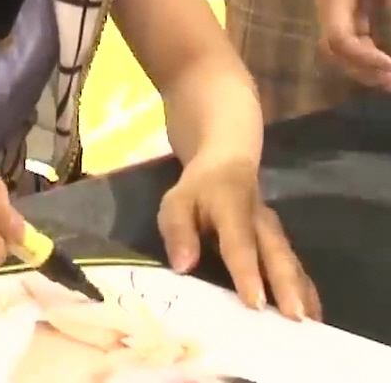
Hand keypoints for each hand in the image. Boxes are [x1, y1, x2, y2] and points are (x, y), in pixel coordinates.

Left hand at [157, 156, 320, 320]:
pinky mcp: (284, 245)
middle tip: (296, 318)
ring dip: (302, 293)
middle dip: (287, 285)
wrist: (227, 164)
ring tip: (310, 326)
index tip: (255, 303)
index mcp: (233, 206)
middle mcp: (262, 221)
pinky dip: (307, 293)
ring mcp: (277, 234)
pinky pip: (298, 269)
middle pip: (277, 253)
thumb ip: (178, 231)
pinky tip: (314, 318)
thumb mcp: (176, 203)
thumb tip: (183, 266)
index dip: (247, 271)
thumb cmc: (198, 192)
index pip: (240, 240)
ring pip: (292, 263)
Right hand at [317, 0, 390, 88]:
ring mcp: (335, 17)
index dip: (364, 57)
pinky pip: (351, 47)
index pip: (340, 37)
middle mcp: (328, 11)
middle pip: (336, 52)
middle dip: (365, 70)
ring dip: (365, 70)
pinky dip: (367, 61)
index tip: (390, 65)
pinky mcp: (346, 20)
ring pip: (341, 54)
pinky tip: (387, 66)